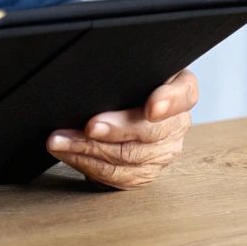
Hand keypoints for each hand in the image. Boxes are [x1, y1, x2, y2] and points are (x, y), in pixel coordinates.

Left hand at [45, 68, 197, 188]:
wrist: (124, 106)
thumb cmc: (127, 82)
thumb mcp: (132, 68)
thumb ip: (126, 69)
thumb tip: (90, 70)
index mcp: (181, 90)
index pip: (184, 94)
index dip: (168, 102)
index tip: (152, 108)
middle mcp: (177, 123)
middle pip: (150, 132)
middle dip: (115, 130)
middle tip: (89, 126)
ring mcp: (164, 152)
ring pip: (130, 158)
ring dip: (90, 150)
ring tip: (62, 140)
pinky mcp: (145, 173)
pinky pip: (119, 176)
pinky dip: (89, 165)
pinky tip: (70, 154)